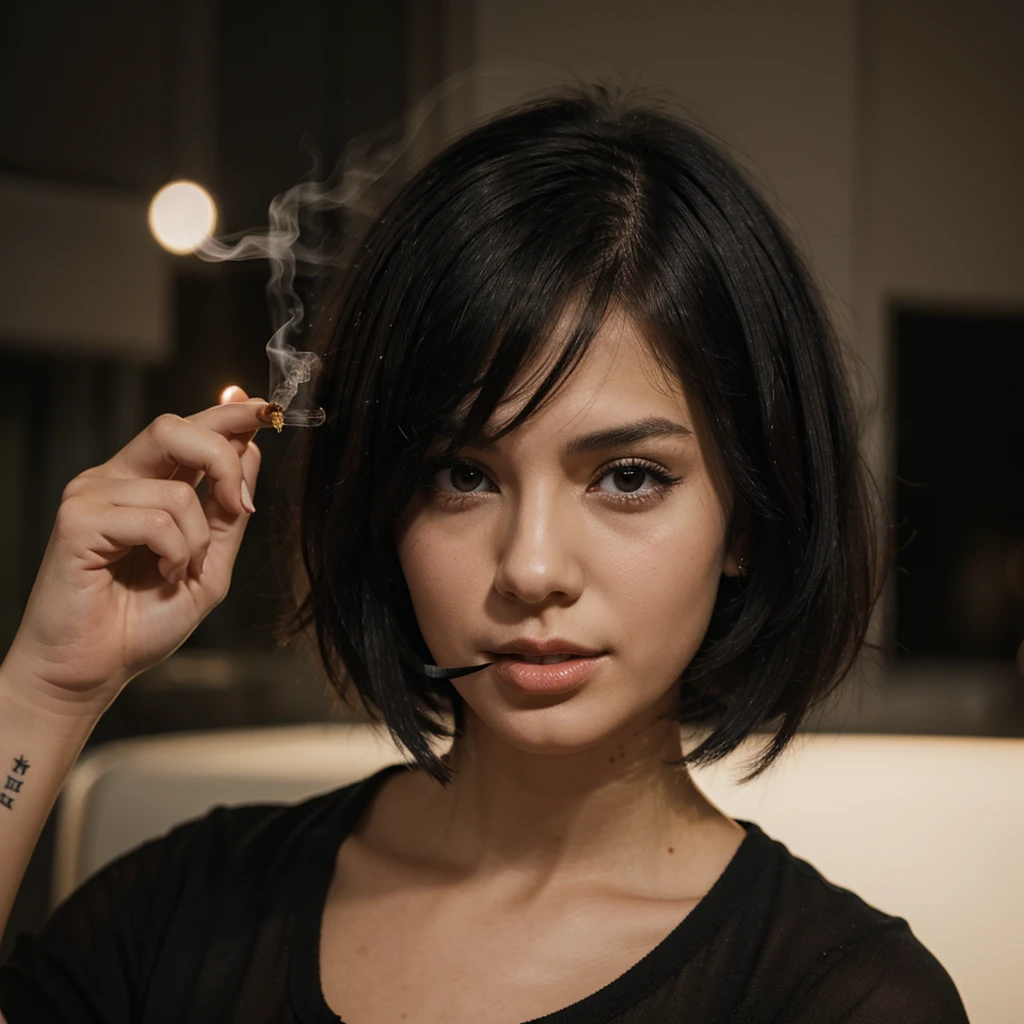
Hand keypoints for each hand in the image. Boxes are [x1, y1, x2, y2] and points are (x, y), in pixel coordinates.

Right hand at [2, 386, 265, 715]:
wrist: (95, 669)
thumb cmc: (142, 620)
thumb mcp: (208, 563)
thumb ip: (228, 511)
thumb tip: (251, 451)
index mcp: (148, 483)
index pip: (189, 429)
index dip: (228, 414)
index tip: (264, 410)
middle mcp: (117, 478)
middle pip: (175, 429)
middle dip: (222, 458)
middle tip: (241, 505)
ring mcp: (92, 495)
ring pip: (177, 490)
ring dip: (198, 540)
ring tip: (179, 571)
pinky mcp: (77, 519)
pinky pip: (154, 519)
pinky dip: (174, 553)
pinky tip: (160, 575)